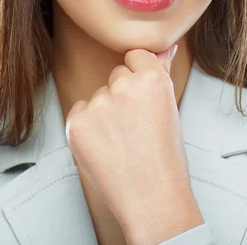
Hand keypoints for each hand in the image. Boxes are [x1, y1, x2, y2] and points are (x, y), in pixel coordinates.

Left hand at [65, 45, 202, 241]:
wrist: (151, 198)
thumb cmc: (165, 157)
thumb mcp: (169, 108)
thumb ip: (161, 73)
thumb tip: (163, 48)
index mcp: (152, 78)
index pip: (135, 56)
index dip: (139, 79)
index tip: (143, 101)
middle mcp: (124, 85)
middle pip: (116, 77)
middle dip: (122, 96)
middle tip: (136, 128)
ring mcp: (98, 103)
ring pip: (98, 96)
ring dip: (104, 113)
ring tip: (122, 143)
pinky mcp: (77, 121)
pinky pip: (80, 112)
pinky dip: (87, 127)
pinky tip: (104, 147)